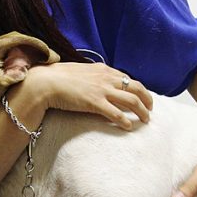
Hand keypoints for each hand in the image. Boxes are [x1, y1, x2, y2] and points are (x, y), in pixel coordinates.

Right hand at [23, 61, 152, 129]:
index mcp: (103, 69)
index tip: (140, 97)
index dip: (137, 89)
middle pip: (136, 88)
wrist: (46, 82)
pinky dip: (126, 121)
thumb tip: (94, 82)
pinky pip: (117, 114)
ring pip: (132, 101)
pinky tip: (129, 127)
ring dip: (142, 111)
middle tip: (150, 109)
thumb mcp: (80, 71)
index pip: (127, 78)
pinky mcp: (95, 103)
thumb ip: (91, 76)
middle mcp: (106, 78)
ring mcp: (102, 90)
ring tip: (145, 120)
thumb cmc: (58, 77)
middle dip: (147, 99)